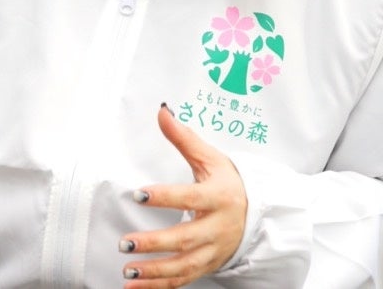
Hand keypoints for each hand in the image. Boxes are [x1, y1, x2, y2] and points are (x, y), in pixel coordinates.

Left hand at [119, 104, 247, 287]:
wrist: (256, 212)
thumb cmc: (229, 182)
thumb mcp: (210, 158)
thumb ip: (184, 138)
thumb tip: (162, 112)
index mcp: (218, 197)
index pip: (189, 198)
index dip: (165, 197)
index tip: (139, 193)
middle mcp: (217, 227)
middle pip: (185, 239)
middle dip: (154, 243)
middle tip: (125, 242)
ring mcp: (213, 250)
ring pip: (183, 266)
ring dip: (154, 271)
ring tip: (127, 270)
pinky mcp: (207, 265)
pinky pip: (182, 280)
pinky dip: (158, 286)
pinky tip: (134, 286)